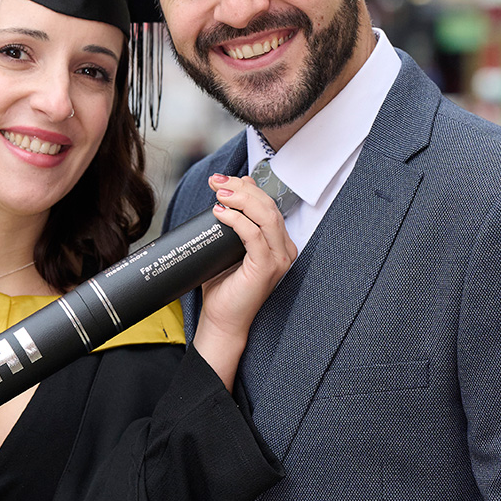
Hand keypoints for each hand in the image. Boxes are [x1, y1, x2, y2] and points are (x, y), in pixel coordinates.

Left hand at [193, 173, 296, 387]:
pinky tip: (220, 213)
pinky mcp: (267, 268)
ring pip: (266, 216)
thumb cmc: (223, 287)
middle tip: (217, 181)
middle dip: (241, 188)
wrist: (222, 321)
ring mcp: (279, 259)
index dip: (247, 187)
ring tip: (218, 193)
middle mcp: (283, 249)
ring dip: (241, 199)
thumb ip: (231, 224)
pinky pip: (254, 236)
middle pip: (268, 206)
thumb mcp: (226, 248)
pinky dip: (237, 220)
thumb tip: (225, 198)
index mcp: (277, 243)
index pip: (267, 205)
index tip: (223, 180)